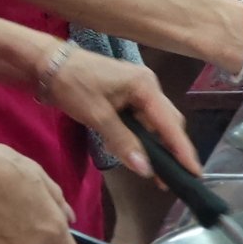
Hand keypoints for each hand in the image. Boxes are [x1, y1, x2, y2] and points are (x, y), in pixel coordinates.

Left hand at [44, 49, 201, 180]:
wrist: (47, 64)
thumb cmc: (73, 84)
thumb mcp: (97, 115)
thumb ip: (123, 142)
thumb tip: (146, 170)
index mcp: (145, 86)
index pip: (171, 123)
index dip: (183, 150)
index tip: (195, 172)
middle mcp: (148, 86)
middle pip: (168, 122)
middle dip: (173, 150)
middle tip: (173, 179)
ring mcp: (137, 90)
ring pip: (155, 123)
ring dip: (157, 146)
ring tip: (159, 174)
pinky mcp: (125, 95)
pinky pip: (142, 119)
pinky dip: (144, 137)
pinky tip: (142, 154)